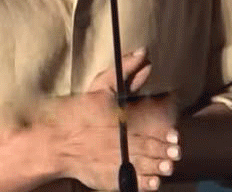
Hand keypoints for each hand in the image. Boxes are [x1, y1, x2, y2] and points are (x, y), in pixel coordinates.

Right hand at [36, 49, 180, 190]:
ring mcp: (116, 163)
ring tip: (168, 167)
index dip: (166, 134)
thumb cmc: (78, 113)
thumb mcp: (101, 87)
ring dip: (159, 168)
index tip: (175, 135)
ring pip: (145, 167)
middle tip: (176, 152)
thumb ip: (125, 70)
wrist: (56, 143)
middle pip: (151, 150)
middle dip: (166, 152)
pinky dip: (144, 184)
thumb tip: (144, 53)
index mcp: (123, 123)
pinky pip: (131, 184)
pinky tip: (153, 183)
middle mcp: (123, 145)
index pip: (152, 129)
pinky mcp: (109, 178)